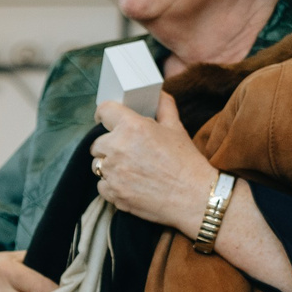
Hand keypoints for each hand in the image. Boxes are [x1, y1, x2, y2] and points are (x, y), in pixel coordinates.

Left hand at [93, 90, 217, 233]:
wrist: (194, 197)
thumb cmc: (186, 161)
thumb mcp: (177, 128)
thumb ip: (164, 107)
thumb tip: (160, 94)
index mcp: (132, 127)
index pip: (104, 111)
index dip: (103, 115)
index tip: (103, 120)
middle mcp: (118, 148)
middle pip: (96, 143)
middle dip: (109, 145)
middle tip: (126, 152)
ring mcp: (113, 172)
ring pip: (97, 165)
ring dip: (109, 166)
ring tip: (129, 170)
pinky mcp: (113, 193)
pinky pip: (101, 185)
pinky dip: (111, 185)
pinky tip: (129, 185)